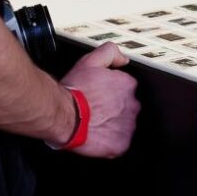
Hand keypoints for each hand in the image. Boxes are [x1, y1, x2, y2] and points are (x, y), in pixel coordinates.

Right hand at [61, 43, 138, 157]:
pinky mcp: (121, 143)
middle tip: (96, 111)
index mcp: (128, 85)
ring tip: (95, 123)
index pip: (126, 89)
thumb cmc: (75, 91)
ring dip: (112, 125)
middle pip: (127, 108)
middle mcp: (132, 105)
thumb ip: (110, 52)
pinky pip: (120, 143)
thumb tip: (123, 59)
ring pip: (124, 126)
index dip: (111, 93)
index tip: (101, 96)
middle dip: (113, 110)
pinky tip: (97, 135)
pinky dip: (110, 141)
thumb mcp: (90, 61)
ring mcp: (128, 126)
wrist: (64, 114)